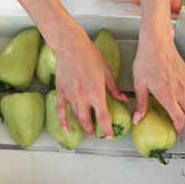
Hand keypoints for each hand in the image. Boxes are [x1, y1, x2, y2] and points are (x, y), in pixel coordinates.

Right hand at [53, 20, 128, 137]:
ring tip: (88, 130)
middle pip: (87, 121)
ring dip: (82, 126)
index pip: (103, 117)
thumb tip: (124, 99)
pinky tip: (66, 129)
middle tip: (99, 135)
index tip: (110, 136)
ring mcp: (70, 96)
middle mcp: (83, 98)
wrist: (70, 48)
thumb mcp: (107, 72)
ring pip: (76, 117)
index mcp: (96, 93)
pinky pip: (60, 110)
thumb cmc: (90, 56)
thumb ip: (114, 88)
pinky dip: (62, 121)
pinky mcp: (61, 92)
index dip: (107, 129)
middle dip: (93, 131)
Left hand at [132, 22, 184, 134]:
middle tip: (172, 121)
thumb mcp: (139, 84)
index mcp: (167, 95)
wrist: (157, 43)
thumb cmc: (146, 61)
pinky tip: (176, 94)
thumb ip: (140, 104)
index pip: (178, 118)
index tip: (174, 132)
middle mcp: (179, 90)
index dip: (178, 128)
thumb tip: (137, 119)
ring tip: (174, 108)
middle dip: (181, 119)